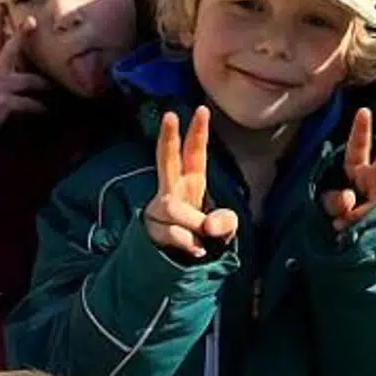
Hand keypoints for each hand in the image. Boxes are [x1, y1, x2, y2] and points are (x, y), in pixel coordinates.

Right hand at [0, 9, 49, 140]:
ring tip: (55, 87)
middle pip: (10, 48)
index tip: (0, 3)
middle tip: (31, 20)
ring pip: (29, 80)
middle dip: (21, 34)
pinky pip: (28, 103)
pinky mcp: (2, 103)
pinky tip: (46, 109)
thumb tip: (20, 38)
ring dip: (44, 84)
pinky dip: (39, 106)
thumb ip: (6, 57)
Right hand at [142, 107, 238, 258]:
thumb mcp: (224, 230)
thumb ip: (224, 223)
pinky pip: (171, 233)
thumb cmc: (204, 238)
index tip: (202, 108)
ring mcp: (159, 208)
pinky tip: (195, 250)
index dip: (199, 132)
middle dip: (168, 137)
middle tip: (170, 115)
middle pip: (167, 159)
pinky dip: (188, 244)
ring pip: (173, 208)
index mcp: (192, 182)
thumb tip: (209, 225)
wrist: (179, 266)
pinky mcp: (150, 228)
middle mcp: (173, 189)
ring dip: (192, 225)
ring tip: (203, 241)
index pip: (195, 153)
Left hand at [322, 108, 375, 231]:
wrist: (360, 240)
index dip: (360, 130)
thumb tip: (348, 200)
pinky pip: (371, 222)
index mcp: (357, 170)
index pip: (357, 147)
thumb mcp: (329, 202)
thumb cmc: (338, 213)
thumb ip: (333, 200)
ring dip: (362, 211)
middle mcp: (373, 182)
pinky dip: (356, 228)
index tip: (364, 111)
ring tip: (342, 221)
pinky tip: (347, 232)